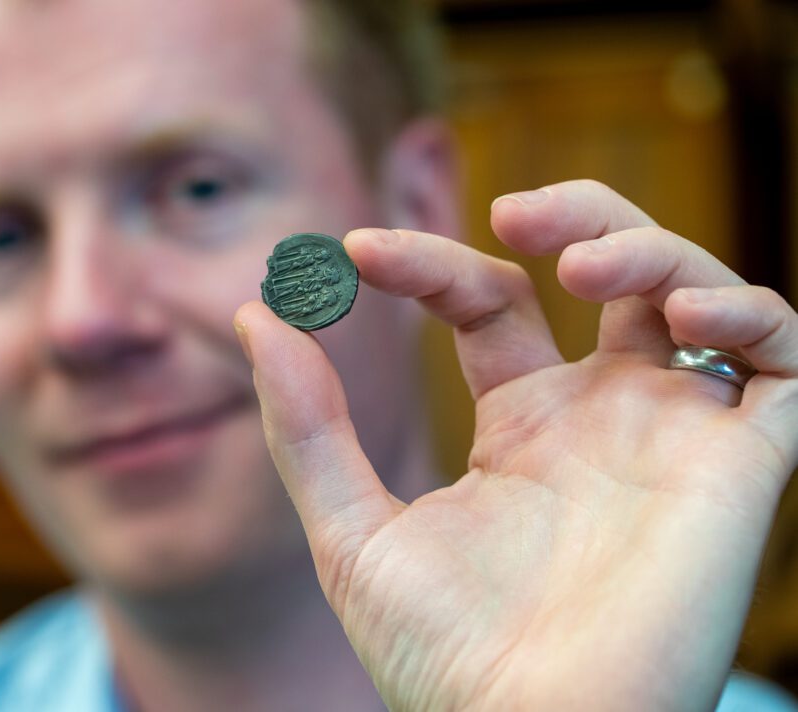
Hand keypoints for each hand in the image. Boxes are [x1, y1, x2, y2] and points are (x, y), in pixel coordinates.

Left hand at [233, 180, 797, 710]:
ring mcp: (673, 435)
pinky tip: (683, 311)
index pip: (487, 301)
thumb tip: (255, 313)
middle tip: (509, 209)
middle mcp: (603, 418)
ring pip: (694, 292)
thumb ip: (307, 425)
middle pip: (612, 271)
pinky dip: (751, 312)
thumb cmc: (442, 658)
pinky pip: (784, 362)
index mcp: (521, 426)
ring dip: (647, 248)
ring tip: (575, 264)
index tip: (350, 252)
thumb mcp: (351, 529)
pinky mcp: (741, 467)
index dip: (427, 262)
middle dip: (573, 214)